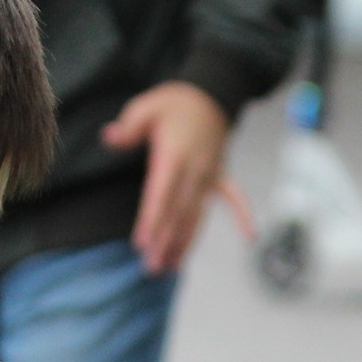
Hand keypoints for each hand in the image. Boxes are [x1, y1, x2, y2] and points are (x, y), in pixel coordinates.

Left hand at [101, 81, 252, 274]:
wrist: (210, 93)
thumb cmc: (174, 102)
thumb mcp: (145, 106)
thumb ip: (129, 126)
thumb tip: (109, 137)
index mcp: (174, 155)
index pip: (161, 194)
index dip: (152, 220)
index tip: (142, 243)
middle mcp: (195, 170)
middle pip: (178, 212)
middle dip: (165, 241)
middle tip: (152, 268)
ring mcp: (211, 175)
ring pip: (198, 214)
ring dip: (186, 242)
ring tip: (172, 266)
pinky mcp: (221, 175)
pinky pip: (235, 198)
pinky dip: (244, 216)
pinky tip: (252, 237)